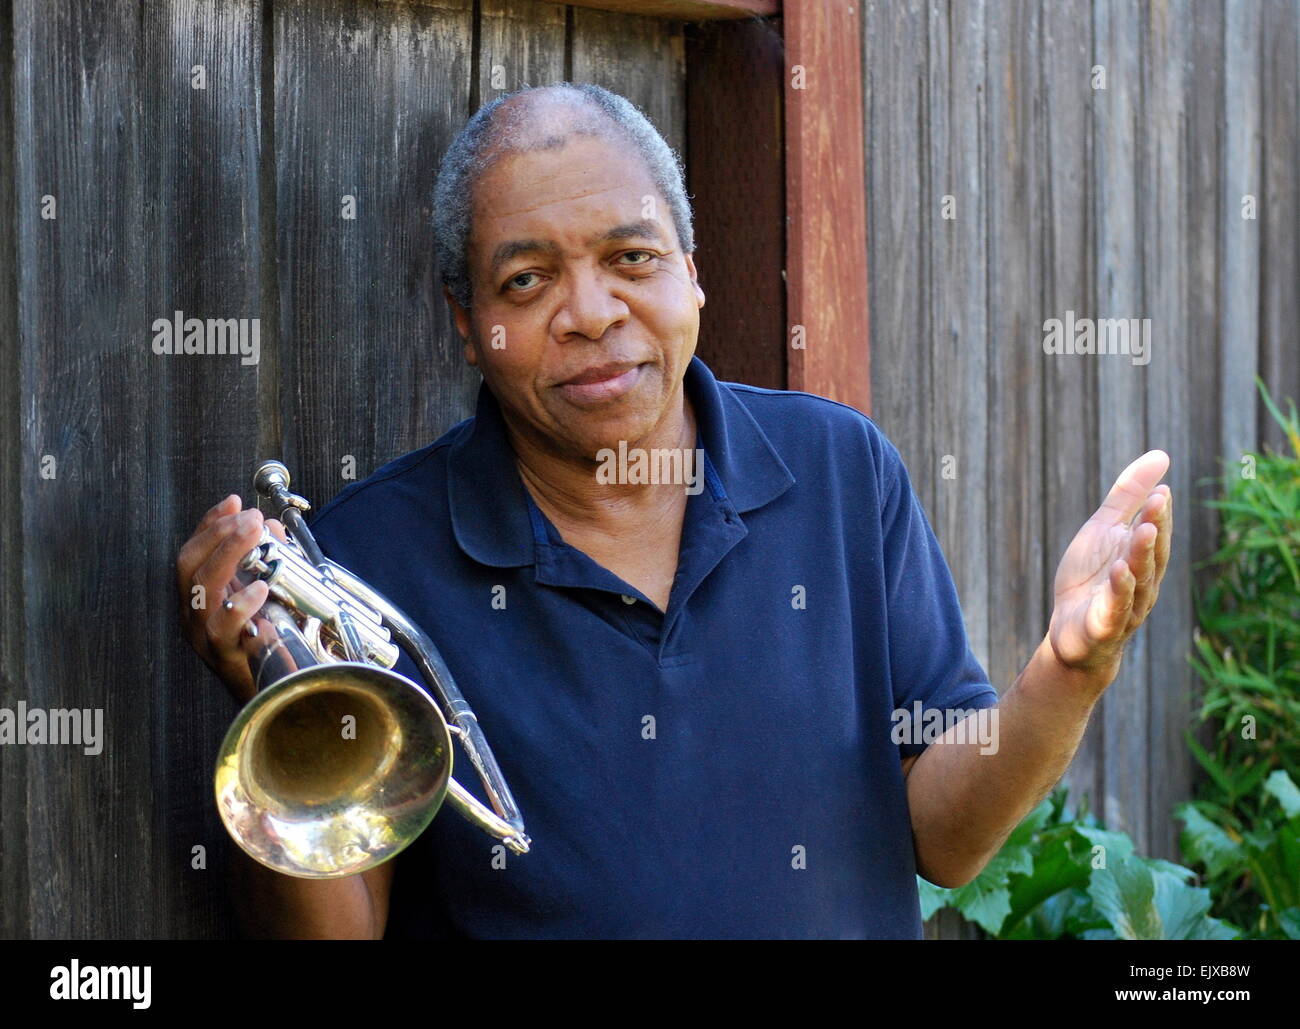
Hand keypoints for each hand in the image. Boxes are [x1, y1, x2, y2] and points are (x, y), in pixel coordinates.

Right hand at [175, 494, 286, 704]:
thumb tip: (270, 526)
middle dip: (217, 535)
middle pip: (189, 567)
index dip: (209, 525)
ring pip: (201, 591)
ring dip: (227, 556)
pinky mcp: (226, 658)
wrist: (276, 695)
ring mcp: (205, 638)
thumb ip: (266, 560)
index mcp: (199, 600)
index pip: (192, 553)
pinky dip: (241, 605)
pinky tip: (261, 587)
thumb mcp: (268, 593)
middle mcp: (194, 617)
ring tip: (254, 534)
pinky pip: (224, 630)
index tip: (233, 501)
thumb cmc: (269, 643)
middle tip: (249, 516)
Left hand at [1047, 449, 1172, 688]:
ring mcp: (1126, 606)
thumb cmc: (1092, 577)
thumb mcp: (1104, 529)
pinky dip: (1120, 590)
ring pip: (1139, 579)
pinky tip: (1119, 570)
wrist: (1072, 631)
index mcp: (1143, 558)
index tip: (1161, 489)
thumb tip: (1161, 456)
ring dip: (1141, 554)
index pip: (1155, 533)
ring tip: (1144, 529)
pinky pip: (1115, 607)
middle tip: (1158, 501)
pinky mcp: (1104, 625)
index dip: (1159, 513)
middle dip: (1156, 527)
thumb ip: (1128, 497)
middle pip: (1152, 553)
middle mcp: (1143, 583)